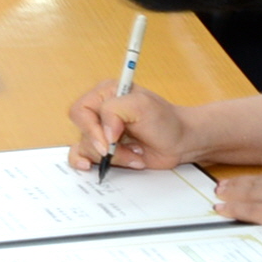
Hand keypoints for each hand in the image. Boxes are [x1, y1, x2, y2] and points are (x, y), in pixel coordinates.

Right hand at [67, 81, 196, 171]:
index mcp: (104, 94)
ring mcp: (101, 133)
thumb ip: (114, 111)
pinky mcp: (105, 150)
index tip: (110, 141)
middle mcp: (99, 112)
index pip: (81, 110)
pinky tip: (93, 167)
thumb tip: (104, 135)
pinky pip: (84, 157)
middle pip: (82, 131)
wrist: (180, 142)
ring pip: (86, 148)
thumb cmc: (165, 120)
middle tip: (125, 149)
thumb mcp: (141, 105)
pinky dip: (91, 164)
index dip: (91, 128)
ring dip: (112, 157)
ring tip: (134, 154)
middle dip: (104, 146)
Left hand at [213, 154, 261, 261]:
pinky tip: (223, 210)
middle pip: (256, 180)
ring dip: (230, 195)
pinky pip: (253, 211)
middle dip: (236, 183)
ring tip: (217, 196)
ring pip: (250, 194)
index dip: (258, 170)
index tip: (246, 174)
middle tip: (219, 185)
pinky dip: (235, 210)